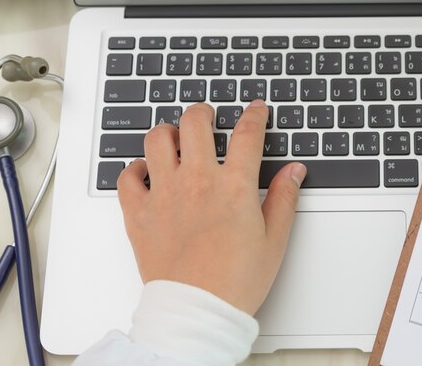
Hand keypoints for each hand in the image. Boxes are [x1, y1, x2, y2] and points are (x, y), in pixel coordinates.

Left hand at [116, 100, 306, 313]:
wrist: (196, 311)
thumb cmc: (235, 281)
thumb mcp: (274, 239)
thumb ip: (284, 198)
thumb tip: (294, 171)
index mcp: (234, 186)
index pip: (247, 133)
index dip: (255, 114)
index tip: (257, 109)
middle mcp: (197, 181)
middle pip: (196, 122)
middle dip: (204, 112)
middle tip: (208, 117)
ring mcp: (164, 194)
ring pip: (156, 139)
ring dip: (168, 133)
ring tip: (175, 138)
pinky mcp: (139, 213)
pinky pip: (127, 176)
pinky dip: (135, 169)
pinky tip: (146, 172)